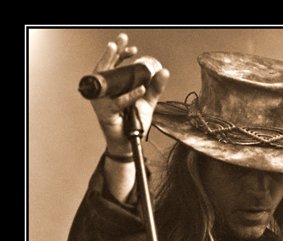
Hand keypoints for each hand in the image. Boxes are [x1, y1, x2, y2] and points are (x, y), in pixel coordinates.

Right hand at [89, 33, 169, 155]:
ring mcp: (103, 102)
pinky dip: (131, 95)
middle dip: (113, 52)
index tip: (133, 48)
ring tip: (125, 54)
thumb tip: (164, 70)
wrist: (128, 144)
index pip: (114, 65)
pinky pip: (119, 102)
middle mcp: (104, 92)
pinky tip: (142, 89)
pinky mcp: (106, 113)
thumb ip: (154, 87)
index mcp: (112, 86)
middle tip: (120, 40)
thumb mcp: (147, 102)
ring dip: (113, 64)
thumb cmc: (133, 122)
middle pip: (106, 67)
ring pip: (107, 80)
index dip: (121, 54)